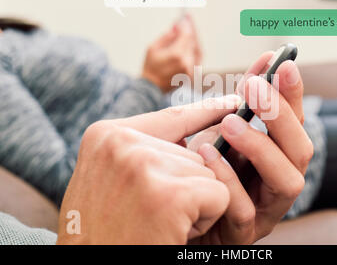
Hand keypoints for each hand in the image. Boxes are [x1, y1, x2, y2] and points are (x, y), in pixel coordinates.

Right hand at [56, 95, 240, 244]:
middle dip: (186, 186)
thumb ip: (143, 152)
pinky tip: (173, 233)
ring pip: (208, 173)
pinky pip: (218, 195)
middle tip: (149, 214)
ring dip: (194, 204)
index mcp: (105, 136)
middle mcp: (121, 143)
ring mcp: (144, 165)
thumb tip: (194, 139)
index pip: (171, 117)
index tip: (232, 103)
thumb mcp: (111, 181)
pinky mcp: (170, 195)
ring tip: (157, 224)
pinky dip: (206, 219)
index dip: (206, 112)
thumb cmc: (104, 233)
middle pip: (194, 152)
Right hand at [142, 14, 201, 92]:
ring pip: (198, 50)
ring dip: (194, 39)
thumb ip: (167, 36)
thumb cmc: (149, 67)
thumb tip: (177, 27)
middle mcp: (186, 62)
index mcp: (176, 55)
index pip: (187, 35)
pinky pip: (198, 58)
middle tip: (188, 21)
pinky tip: (191, 42)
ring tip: (190, 30)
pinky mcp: (192, 74)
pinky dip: (195, 48)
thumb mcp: (153, 47)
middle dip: (191, 30)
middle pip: (193, 41)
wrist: (151, 88)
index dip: (187, 26)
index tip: (185, 18)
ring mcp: (191, 70)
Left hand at [188, 52, 313, 243]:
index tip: (281, 62)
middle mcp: (278, 182)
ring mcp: (264, 211)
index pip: (294, 124)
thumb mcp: (218, 134)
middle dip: (280, 116)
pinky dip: (228, 178)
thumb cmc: (198, 171)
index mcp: (276, 157)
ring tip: (230, 122)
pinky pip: (245, 210)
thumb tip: (260, 66)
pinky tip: (205, 154)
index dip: (291, 93)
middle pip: (301, 150)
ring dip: (260, 146)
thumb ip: (238, 104)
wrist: (172, 216)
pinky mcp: (241, 234)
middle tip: (255, 88)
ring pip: (287, 181)